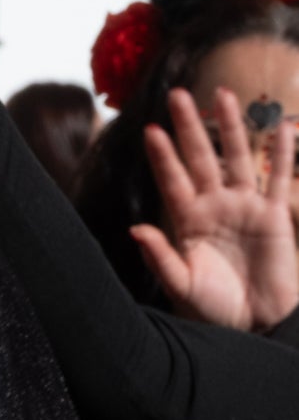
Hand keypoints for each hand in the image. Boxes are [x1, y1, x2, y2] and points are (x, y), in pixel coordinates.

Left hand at [134, 87, 298, 330]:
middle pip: (201, 158)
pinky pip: (279, 177)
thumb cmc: (214, 309)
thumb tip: (136, 228)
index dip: (163, 156)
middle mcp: (215, 207)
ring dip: (232, 126)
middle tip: (177, 95)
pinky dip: (284, 152)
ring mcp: (245, 207)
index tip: (150, 130)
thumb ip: (161, 256)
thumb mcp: (182, 285)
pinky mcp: (274, 214)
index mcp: (188, 222)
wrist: (253, 325)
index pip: (172, 181)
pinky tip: (284, 125)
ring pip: (239, 157)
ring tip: (223, 94)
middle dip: (190, 127)